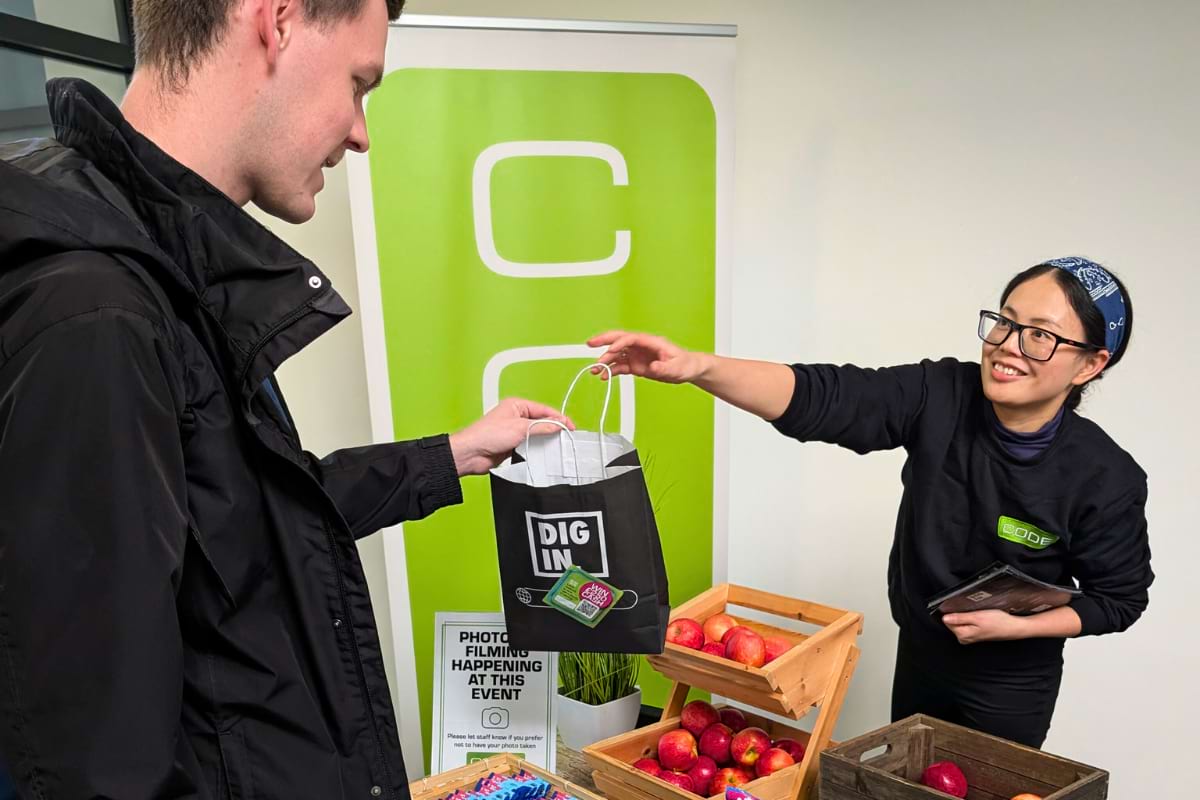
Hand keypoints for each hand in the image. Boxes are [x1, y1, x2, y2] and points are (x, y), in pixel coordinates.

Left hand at [449, 398, 573, 475]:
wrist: (471, 454)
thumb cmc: (486, 435)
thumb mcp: (519, 428)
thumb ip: (541, 426)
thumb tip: (557, 425)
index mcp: (516, 405)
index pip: (543, 409)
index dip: (558, 417)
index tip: (570, 426)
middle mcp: (516, 416)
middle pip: (541, 421)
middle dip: (553, 428)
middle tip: (566, 436)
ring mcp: (514, 431)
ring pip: (537, 434)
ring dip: (545, 440)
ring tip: (557, 445)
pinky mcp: (513, 445)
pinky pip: (530, 445)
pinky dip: (537, 448)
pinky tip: (544, 453)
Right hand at [586, 330, 710, 383]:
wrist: (689, 369)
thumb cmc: (685, 364)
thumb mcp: (677, 368)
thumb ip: (664, 368)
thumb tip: (653, 368)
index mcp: (651, 342)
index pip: (631, 338)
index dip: (619, 343)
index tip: (610, 351)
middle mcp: (642, 347)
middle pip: (619, 339)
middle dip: (604, 340)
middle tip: (589, 343)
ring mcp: (638, 355)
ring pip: (617, 354)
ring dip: (605, 361)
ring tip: (594, 370)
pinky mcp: (637, 365)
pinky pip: (621, 366)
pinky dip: (611, 371)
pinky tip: (604, 377)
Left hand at [942, 609, 1028, 643]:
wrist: (1013, 627)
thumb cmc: (998, 622)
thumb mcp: (977, 617)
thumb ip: (960, 618)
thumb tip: (945, 618)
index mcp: (963, 635)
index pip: (947, 620)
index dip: (954, 612)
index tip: (963, 608)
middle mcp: (965, 638)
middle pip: (954, 621)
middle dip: (961, 614)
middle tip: (974, 611)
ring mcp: (970, 637)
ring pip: (961, 622)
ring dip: (968, 615)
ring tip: (979, 614)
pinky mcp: (976, 634)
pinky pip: (968, 623)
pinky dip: (972, 618)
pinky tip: (981, 617)